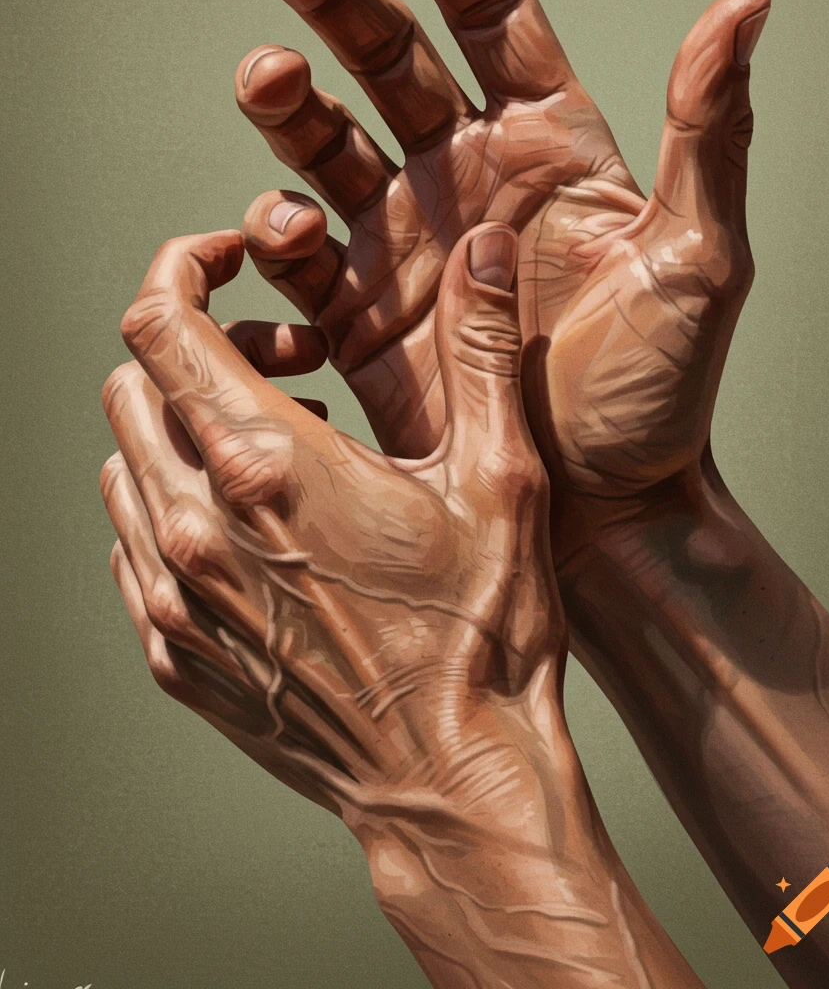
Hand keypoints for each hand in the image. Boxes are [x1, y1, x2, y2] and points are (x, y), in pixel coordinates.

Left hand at [101, 225, 704, 988]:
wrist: (452, 783)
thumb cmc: (479, 639)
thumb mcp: (501, 479)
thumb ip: (478, 348)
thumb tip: (483, 250)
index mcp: (270, 467)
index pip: (160, 324)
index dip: (181, 267)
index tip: (228, 263)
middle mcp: (199, 527)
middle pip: (132, 385)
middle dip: (201, 348)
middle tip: (292, 366)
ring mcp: (175, 597)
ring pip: (123, 463)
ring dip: (184, 429)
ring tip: (280, 447)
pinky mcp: (174, 651)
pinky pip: (131, 546)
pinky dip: (173, 506)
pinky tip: (254, 526)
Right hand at [235, 0, 768, 543]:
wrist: (602, 514)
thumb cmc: (659, 395)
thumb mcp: (702, 259)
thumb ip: (707, 132)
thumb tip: (744, 4)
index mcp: (549, 145)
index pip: (486, 11)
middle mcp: (467, 177)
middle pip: (387, 56)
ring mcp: (407, 241)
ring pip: (327, 142)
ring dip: (289, 106)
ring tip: (267, 83)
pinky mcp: (361, 312)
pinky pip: (299, 257)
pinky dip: (276, 239)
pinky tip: (277, 239)